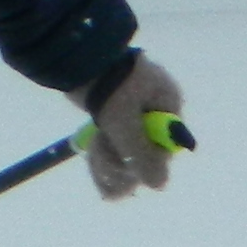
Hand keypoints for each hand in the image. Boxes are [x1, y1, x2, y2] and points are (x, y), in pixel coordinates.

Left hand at [78, 53, 184, 198]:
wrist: (77, 60)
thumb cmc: (107, 85)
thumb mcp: (123, 121)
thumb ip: (141, 154)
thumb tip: (160, 186)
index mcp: (168, 107)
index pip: (167, 151)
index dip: (146, 161)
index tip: (125, 158)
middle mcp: (157, 119)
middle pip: (147, 162)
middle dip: (120, 163)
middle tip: (101, 146)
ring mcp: (136, 125)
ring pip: (129, 166)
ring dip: (107, 163)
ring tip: (94, 145)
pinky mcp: (116, 130)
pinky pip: (115, 162)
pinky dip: (101, 165)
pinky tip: (91, 156)